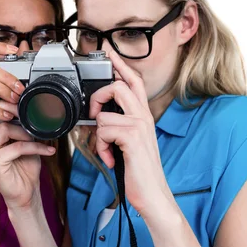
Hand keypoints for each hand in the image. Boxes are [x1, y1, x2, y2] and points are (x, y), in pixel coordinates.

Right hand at [0, 109, 55, 211]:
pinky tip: (47, 151)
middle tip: (30, 110)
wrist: (26, 193)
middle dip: (11, 108)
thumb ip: (24, 125)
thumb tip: (34, 108)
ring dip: (26, 132)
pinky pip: (16, 147)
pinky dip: (35, 147)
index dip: (4, 100)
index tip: (22, 98)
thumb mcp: (26, 141)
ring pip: (4, 129)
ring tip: (38, 137)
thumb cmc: (25, 167)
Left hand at [90, 51, 169, 213]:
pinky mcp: (132, 138)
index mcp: (143, 115)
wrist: (152, 194)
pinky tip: (110, 157)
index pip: (133, 81)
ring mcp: (139, 126)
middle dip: (99, 96)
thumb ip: (117, 127)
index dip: (121, 65)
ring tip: (107, 149)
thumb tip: (97, 118)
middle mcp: (144, 117)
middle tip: (95, 113)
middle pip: (119, 85)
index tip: (108, 52)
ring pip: (104, 113)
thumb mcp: (127, 143)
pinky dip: (102, 147)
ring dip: (99, 134)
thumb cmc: (138, 170)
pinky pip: (104, 130)